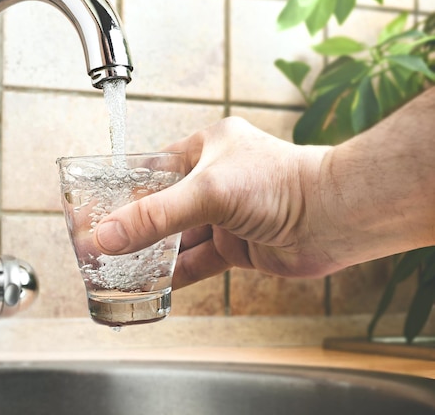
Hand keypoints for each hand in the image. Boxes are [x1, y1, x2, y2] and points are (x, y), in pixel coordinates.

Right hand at [92, 116, 337, 288]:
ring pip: (180, 237)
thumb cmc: (281, 183)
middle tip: (105, 245)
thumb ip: (155, 216)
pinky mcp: (238, 245)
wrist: (335, 217)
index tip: (100, 210)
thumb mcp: (207, 191)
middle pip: (164, 206)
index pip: (154, 168)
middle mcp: (215, 180)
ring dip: (154, 254)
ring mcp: (226, 215)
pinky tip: (154, 285)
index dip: (126, 189)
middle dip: (137, 226)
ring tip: (121, 269)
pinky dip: (177, 273)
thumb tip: (109, 236)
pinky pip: (199, 260)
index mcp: (207, 148)